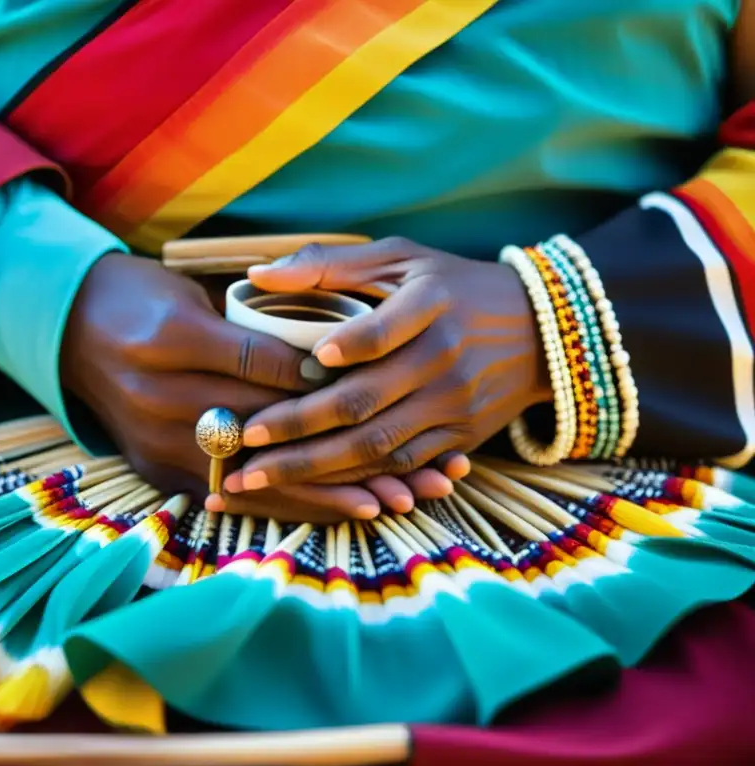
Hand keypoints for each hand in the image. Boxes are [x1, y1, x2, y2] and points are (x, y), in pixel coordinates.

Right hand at [61, 253, 453, 521]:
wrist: (66, 330)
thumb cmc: (139, 299)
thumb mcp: (188, 293)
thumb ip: (249, 326)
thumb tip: (319, 360)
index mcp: (172, 339)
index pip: (261, 363)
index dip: (324, 381)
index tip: (381, 389)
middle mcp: (161, 397)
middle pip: (268, 430)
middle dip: (346, 452)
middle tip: (413, 471)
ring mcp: (154, 441)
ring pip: (255, 476)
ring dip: (327, 494)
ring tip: (391, 505)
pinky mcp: (154, 470)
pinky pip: (227, 497)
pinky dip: (284, 507)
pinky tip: (332, 516)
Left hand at [222, 237, 551, 489]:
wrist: (542, 331)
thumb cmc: (452, 286)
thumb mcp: (401, 257)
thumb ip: (328, 264)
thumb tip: (255, 275)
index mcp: (429, 306)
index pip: (382, 333)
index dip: (347, 349)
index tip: (306, 362)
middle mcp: (443, 362)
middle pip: (362, 404)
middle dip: (296, 429)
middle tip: (241, 441)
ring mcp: (452, 407)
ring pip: (376, 446)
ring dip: (313, 468)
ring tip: (257, 476)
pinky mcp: (458, 439)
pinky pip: (400, 467)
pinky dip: (354, 481)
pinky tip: (309, 490)